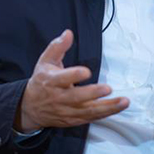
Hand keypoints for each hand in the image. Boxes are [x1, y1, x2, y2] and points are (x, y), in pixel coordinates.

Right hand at [14, 29, 129, 132]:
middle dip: (93, 94)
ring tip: (123, 101)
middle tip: (107, 88)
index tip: (87, 72)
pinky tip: (117, 108)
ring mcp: (67, 111)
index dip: (74, 75)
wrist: (30, 108)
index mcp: (51, 81)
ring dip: (107, 107)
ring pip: (88, 111)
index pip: (63, 78)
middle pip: (77, 98)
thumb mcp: (45, 61)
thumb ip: (58, 47)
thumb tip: (68, 33)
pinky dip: (105, 114)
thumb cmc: (42, 81)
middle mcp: (59, 98)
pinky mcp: (73, 120)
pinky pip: (90, 118)